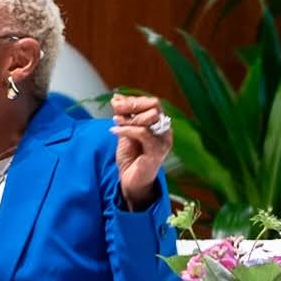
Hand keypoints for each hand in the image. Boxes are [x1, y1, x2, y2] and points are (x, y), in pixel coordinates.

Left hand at [110, 92, 171, 209]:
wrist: (131, 183)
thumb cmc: (131, 159)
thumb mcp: (125, 133)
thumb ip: (124, 117)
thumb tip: (117, 98)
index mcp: (160, 125)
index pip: (152, 103)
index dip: (133, 100)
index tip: (116, 101)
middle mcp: (165, 131)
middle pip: (154, 106)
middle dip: (133, 104)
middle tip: (115, 106)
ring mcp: (163, 141)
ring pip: (150, 117)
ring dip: (130, 117)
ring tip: (115, 120)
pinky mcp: (157, 152)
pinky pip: (143, 133)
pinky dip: (127, 129)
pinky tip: (114, 130)